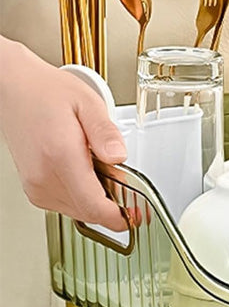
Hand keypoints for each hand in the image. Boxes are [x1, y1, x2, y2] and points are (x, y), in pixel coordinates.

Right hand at [0, 38, 128, 230]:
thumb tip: (119, 156)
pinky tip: (87, 175)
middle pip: (87, 213)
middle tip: (127, 187)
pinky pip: (64, 205)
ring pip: (76, 212)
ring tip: (105, 172)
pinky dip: (82, 197)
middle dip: (112, 207)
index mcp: (60, 157)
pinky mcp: (33, 187)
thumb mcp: (88, 103)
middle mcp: (43, 176)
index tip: (136, 214)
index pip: (93, 205)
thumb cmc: (47, 93)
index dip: (118, 216)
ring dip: (97, 202)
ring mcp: (35, 184)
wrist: (14, 89)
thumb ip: (106, 133)